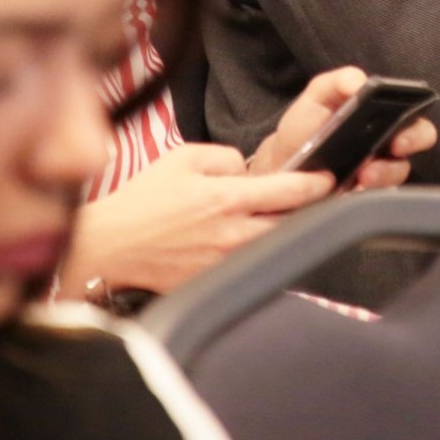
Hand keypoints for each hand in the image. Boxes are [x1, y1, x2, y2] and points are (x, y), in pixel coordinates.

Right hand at [64, 143, 334, 295]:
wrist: (109, 246)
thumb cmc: (143, 199)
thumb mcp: (183, 158)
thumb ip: (225, 158)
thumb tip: (248, 171)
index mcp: (228, 199)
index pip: (291, 190)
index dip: (317, 184)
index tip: (330, 178)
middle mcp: (232, 233)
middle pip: (292, 224)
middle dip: (310, 211)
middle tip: (320, 200)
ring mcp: (225, 262)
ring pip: (274, 246)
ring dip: (286, 233)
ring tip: (289, 219)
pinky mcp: (214, 281)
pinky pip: (250, 266)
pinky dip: (259, 254)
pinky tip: (257, 243)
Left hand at [247, 65, 438, 189]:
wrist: (281, 164)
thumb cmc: (305, 126)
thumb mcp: (317, 96)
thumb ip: (338, 82)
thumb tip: (359, 82)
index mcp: (382, 116)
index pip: (414, 119)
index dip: (415, 125)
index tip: (401, 129)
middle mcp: (388, 144)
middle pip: (416, 145)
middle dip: (409, 147)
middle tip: (392, 149)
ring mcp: (379, 173)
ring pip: (396, 175)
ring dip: (382, 175)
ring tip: (361, 177)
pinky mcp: (364, 196)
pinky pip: (374, 199)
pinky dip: (362, 195)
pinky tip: (347, 192)